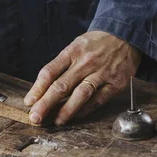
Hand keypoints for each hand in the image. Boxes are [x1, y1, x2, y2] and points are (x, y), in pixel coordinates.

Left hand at [24, 31, 141, 125]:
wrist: (126, 36)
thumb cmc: (97, 43)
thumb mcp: (77, 45)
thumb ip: (63, 65)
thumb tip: (44, 89)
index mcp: (73, 51)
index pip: (50, 71)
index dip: (37, 88)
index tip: (29, 101)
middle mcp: (86, 62)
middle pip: (61, 85)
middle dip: (46, 103)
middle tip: (35, 116)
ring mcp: (102, 73)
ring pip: (80, 95)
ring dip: (66, 110)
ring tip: (56, 121)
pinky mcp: (115, 83)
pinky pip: (98, 100)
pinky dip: (85, 110)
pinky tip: (75, 116)